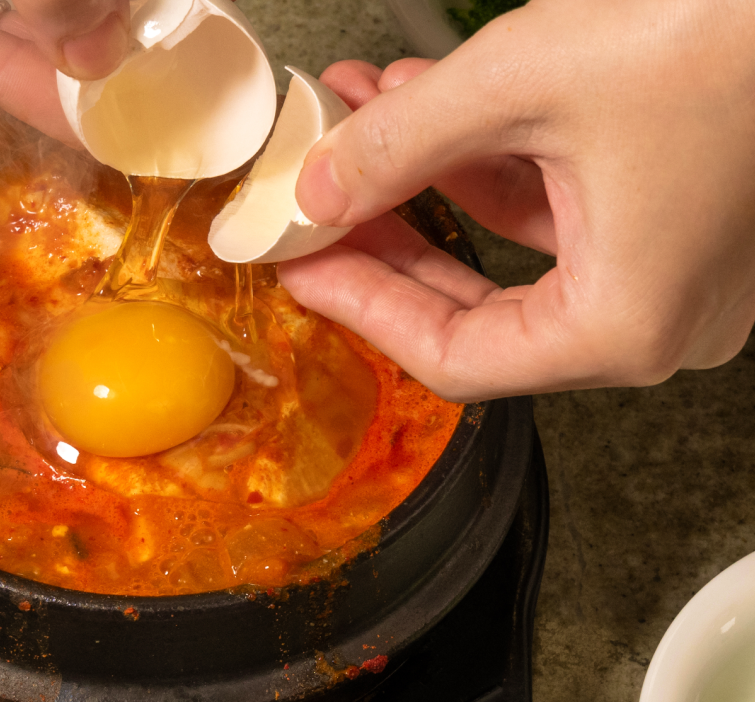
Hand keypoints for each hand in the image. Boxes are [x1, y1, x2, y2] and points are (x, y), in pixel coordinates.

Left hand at [281, 0, 754, 401]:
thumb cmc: (731, 30)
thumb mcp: (522, 84)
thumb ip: (401, 144)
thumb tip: (324, 186)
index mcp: (627, 326)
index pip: (454, 356)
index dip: (361, 309)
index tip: (301, 266)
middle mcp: (658, 318)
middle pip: (473, 311)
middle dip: (383, 242)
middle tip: (314, 210)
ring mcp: (670, 269)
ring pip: (507, 251)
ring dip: (425, 181)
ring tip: (354, 125)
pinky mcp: (674, 216)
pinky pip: (555, 209)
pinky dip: (484, 160)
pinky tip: (423, 106)